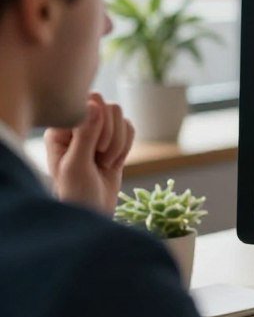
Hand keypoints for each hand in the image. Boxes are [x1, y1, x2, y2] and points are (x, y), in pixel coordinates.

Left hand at [44, 93, 134, 215]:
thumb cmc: (76, 193)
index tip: (94, 151)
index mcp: (60, 128)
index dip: (99, 125)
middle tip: (100, 158)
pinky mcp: (113, 139)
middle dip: (111, 135)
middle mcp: (77, 125)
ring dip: (119, 143)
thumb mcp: (77, 166)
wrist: (92, 213)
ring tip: (105, 163)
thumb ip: (86, 134)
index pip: (89, 103)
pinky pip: (130, 128)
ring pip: (121, 118)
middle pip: (109, 108)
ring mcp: (96, 132)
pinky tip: (114, 163)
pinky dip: (127, 147)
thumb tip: (95, 103)